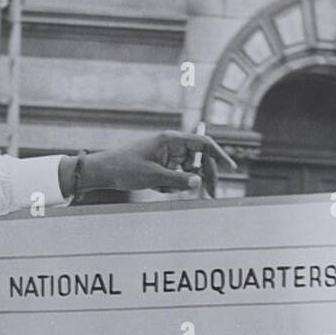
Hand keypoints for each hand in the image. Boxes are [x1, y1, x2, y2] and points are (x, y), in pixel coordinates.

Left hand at [80, 132, 236, 198]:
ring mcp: (167, 156)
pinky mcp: (162, 166)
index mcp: (170, 140)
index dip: (219, 154)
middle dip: (205, 176)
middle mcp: (171, 146)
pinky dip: (170, 186)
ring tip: (160, 187)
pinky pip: (176, 179)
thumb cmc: (125, 168)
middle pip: (200, 160)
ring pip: (188, 172)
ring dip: (181, 184)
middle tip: (211, 195)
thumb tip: (199, 183)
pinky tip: (155, 187)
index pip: (202, 144)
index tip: (231, 168)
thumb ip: (178, 180)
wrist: (104, 172)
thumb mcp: (153, 177)